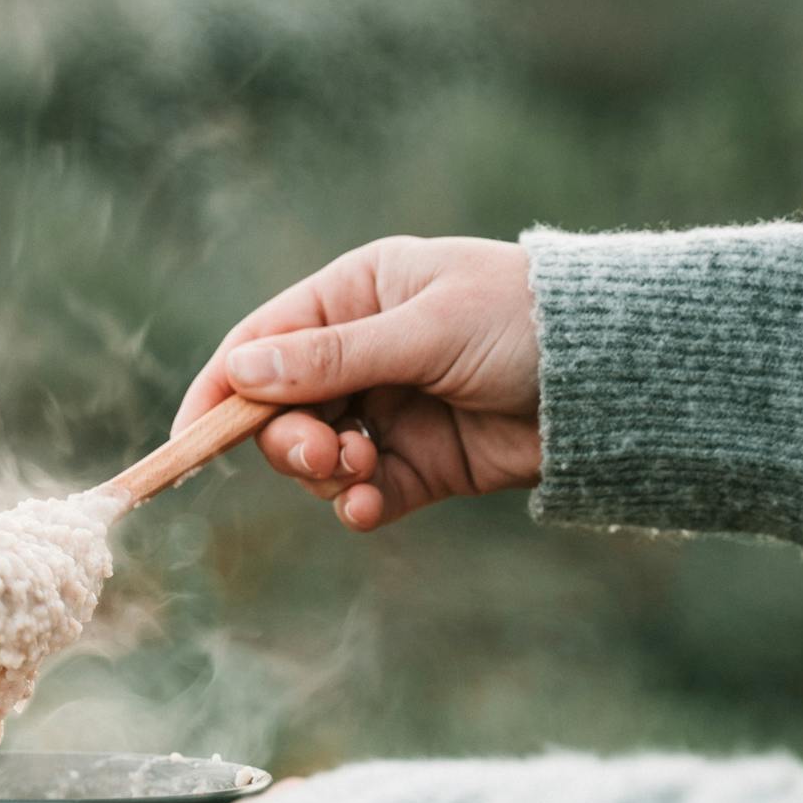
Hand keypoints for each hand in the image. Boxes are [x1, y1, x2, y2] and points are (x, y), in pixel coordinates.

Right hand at [174, 234, 539, 531]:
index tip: (189, 440)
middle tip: (322, 456)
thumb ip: (333, 358)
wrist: (614, 377)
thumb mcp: (424, 331)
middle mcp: (362, 353)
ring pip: (317, 459)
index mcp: (354, 295)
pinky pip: (364, 494)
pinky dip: (359, 505)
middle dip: (287, 441)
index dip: (219, 392)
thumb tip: (242, 374)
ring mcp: (389, 411)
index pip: (260, 345)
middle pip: (279, 411)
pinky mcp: (420, 465)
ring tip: (366, 470)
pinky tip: (372, 507)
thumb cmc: (524, 322)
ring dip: (327, 474)